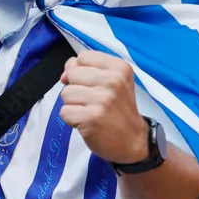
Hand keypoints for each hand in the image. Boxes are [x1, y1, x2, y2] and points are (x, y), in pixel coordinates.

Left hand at [59, 51, 148, 165]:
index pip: (82, 57)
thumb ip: (87, 70)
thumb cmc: (119, 110)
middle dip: (76, 89)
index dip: (80, 71)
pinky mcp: (91, 118)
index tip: (92, 85)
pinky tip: (86, 123)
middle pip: (71, 74)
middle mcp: (112, 81)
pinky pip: (64, 111)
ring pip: (65, 93)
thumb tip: (65, 73)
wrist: (134, 141)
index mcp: (119, 68)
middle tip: (92, 102)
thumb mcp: (113, 82)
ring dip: (73, 105)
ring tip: (90, 112)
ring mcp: (102, 100)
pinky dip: (71, 119)